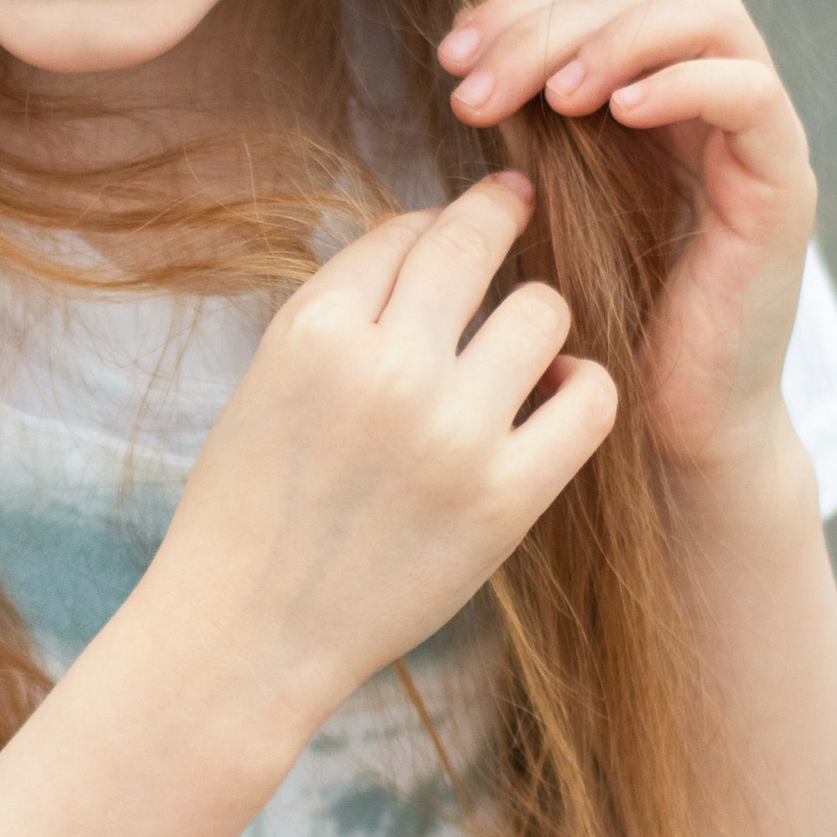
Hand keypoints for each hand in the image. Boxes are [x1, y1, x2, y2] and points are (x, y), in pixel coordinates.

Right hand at [145, 173, 617, 717]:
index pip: (401, 231)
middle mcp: (385, 368)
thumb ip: (341, 310)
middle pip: (471, 244)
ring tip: (521, 348)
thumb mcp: (269, 379)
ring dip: (536, 316)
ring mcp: (451, 433)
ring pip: (544, 311)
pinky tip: (555, 395)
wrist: (245, 634)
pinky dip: (582, 384)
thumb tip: (422, 236)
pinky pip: (590, 400)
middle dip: (498, 211)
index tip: (457, 219)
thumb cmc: (249, 507)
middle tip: (515, 201)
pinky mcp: (506, 498)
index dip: (432, 221)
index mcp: (313, 331)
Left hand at [436, 0, 815, 480]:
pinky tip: (617, 114)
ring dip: (617, 40)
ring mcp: (753, 139)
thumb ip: (522, 134)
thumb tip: (461, 68)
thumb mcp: (543, 209)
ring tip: (551, 97)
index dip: (518, 12)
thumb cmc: (600, 327)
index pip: (590, 3)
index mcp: (645, 102)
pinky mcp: (783, 185)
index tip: (450, 59)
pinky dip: (682, 82)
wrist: (672, 430)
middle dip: (546, 28)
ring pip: (708, 16)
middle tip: (477, 90)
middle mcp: (705, 105)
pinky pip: (751, 92)